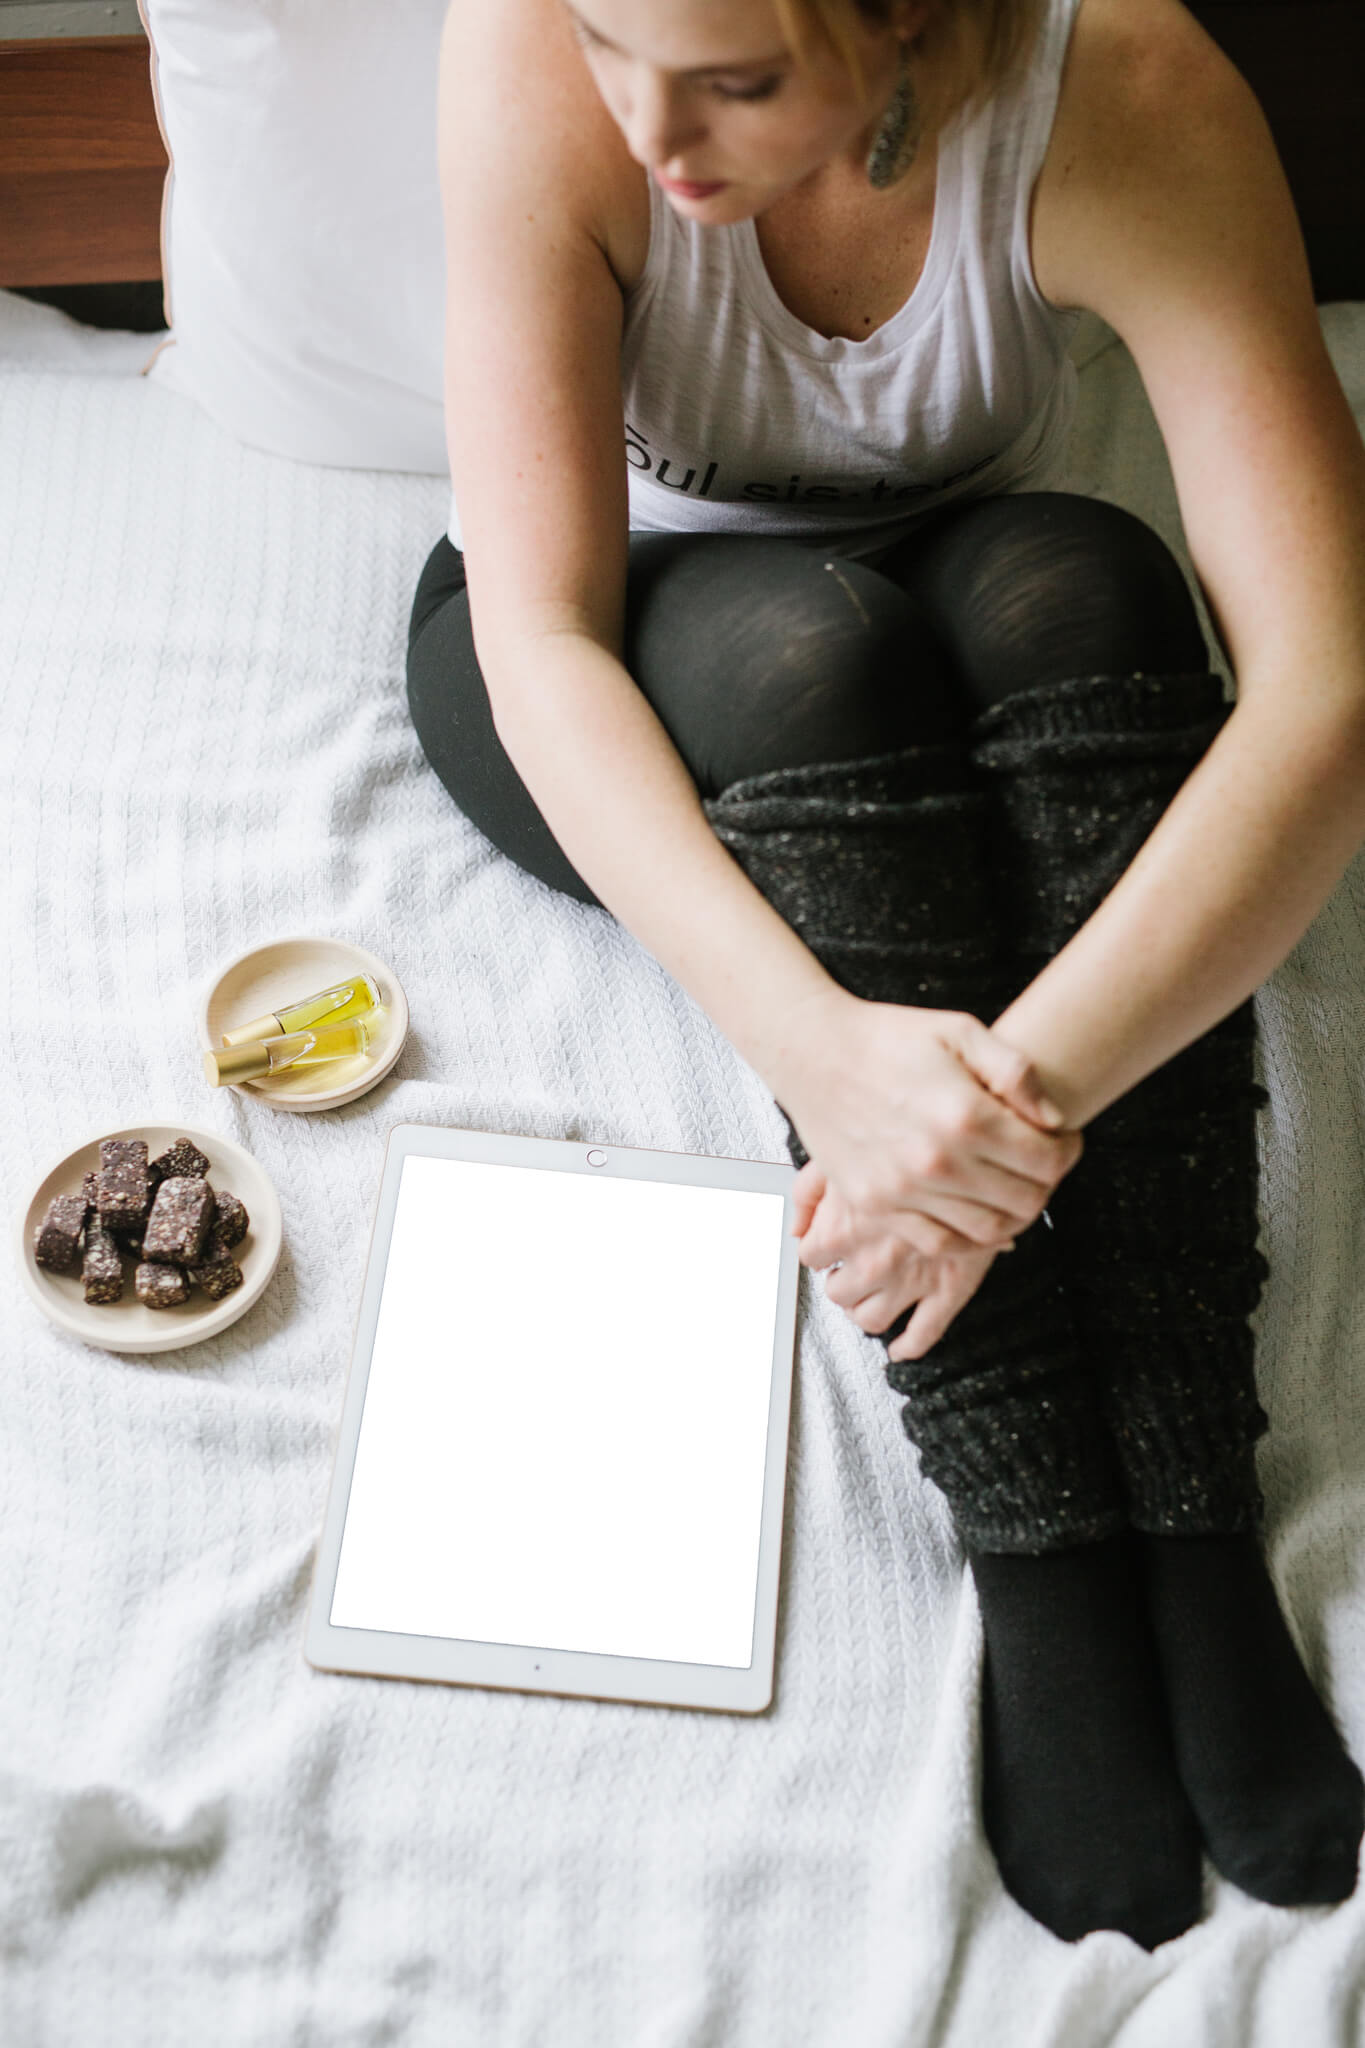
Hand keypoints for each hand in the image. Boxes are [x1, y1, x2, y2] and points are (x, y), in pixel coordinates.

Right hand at [778, 993, 1081, 1259]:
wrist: (814, 1053)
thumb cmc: (887, 1038)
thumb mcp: (961, 1031)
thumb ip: (1015, 1072)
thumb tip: (1053, 1119)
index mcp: (964, 1115)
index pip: (1047, 1160)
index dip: (1068, 1151)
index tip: (1064, 1139)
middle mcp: (936, 1161)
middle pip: (1025, 1200)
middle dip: (1046, 1183)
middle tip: (1041, 1164)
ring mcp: (903, 1190)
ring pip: (988, 1230)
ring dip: (1013, 1214)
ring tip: (1011, 1187)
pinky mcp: (876, 1205)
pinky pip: (939, 1243)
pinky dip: (969, 1239)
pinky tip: (977, 1213)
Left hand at [792, 1164, 1000, 1360]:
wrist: (975, 1147)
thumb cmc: (908, 1141)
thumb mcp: (847, 1152)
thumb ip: (809, 1191)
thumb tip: (796, 1227)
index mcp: (841, 1228)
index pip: (811, 1258)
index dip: (821, 1251)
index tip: (829, 1247)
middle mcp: (871, 1261)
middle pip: (838, 1293)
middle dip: (843, 1282)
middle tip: (852, 1270)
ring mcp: (911, 1280)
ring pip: (871, 1320)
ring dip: (866, 1311)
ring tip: (873, 1296)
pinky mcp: (950, 1289)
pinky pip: (924, 1334)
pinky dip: (907, 1347)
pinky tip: (900, 1347)